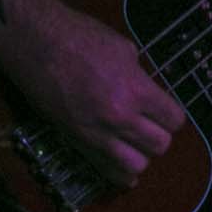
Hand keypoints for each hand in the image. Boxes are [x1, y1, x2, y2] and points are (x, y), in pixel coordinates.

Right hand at [0, 0, 186, 189]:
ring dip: (141, 155)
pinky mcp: (76, 142)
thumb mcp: (124, 50)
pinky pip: (106, 171)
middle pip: (160, 145)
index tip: (166, 111)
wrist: (37, 45)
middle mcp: (119, 118)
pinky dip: (120, 173)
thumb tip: (148, 92)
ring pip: (136, 165)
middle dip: (160, 135)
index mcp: (136, 90)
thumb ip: (140, 76)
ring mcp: (96, 133)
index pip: (174, 120)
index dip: (172, 116)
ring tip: (135, 142)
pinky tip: (124, 167)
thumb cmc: (80, 38)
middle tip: (152, 124)